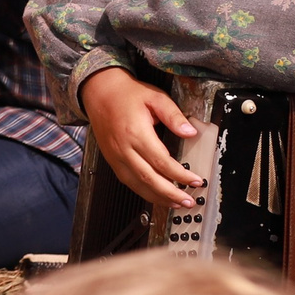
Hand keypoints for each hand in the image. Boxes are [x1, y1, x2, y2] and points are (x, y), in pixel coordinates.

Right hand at [80, 66, 202, 208]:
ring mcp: (115, 156)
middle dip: (170, 193)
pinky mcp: (111, 159)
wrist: (98, 91)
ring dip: (157, 197)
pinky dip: (143, 192)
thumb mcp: (155, 97)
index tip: (196, 181)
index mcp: (136, 133)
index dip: (180, 175)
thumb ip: (174, 115)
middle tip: (188, 201)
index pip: (162, 162)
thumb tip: (190, 132)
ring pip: (137, 184)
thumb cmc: (126, 94)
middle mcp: (123, 148)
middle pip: (149, 178)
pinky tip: (156, 195)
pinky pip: (127, 181)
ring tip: (176, 203)